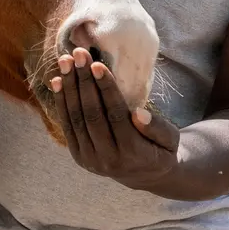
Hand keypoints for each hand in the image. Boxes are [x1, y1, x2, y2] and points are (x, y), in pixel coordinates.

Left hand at [50, 47, 179, 190]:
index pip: (116, 114)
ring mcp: (90, 160)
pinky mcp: (79, 156)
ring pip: (76, 118)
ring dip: (69, 87)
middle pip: (92, 114)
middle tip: (78, 54)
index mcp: (133, 153)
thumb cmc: (161, 149)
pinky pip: (67, 125)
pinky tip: (57, 80)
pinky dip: (61, 102)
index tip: (97, 64)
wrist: (144, 175)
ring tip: (65, 61)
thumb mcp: (171, 140)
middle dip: (83, 81)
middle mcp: (108, 159)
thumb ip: (158, 128)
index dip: (105, 88)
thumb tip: (139, 113)